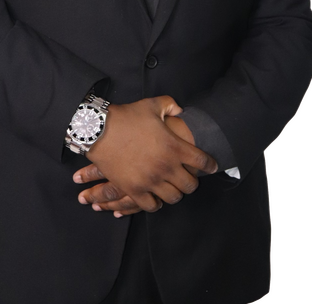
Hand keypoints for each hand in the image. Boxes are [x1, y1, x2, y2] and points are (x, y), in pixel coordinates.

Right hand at [74, 110, 215, 216]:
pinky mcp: (134, 189)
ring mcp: (150, 180)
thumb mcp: (152, 105)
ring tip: (173, 187)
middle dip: (192, 182)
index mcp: (174, 147)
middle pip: (190, 185)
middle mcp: (166, 167)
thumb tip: (181, 111)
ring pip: (173, 197)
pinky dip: (156, 203)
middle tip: (189, 177)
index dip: (210, 165)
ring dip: (175, 193)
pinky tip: (156, 197)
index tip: (212, 166)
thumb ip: (171, 105)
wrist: (99, 130)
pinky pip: (152, 206)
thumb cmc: (127, 116)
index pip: (202, 162)